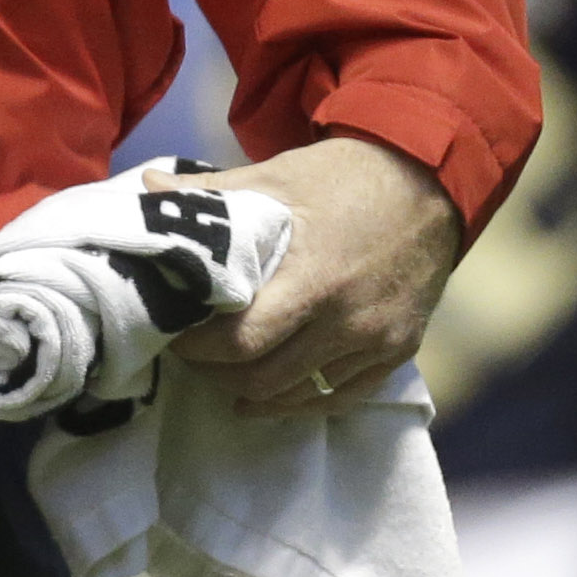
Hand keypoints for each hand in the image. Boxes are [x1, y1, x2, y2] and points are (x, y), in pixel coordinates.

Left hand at [173, 135, 460, 417]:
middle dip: (218, 372)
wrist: (429, 180)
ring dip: (255, 390)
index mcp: (314, 276)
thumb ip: (211, 192)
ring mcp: (379, 340)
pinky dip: (301, 401)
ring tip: (221, 374)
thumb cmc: (343, 176)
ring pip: (302, 393)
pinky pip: (344, 396)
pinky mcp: (399, 350)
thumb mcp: (275, 175)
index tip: (173, 335)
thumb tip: (146, 187)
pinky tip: (269, 398)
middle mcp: (349, 319)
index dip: (199, 348)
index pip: (243, 340)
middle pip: (267, 376)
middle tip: (190, 356)